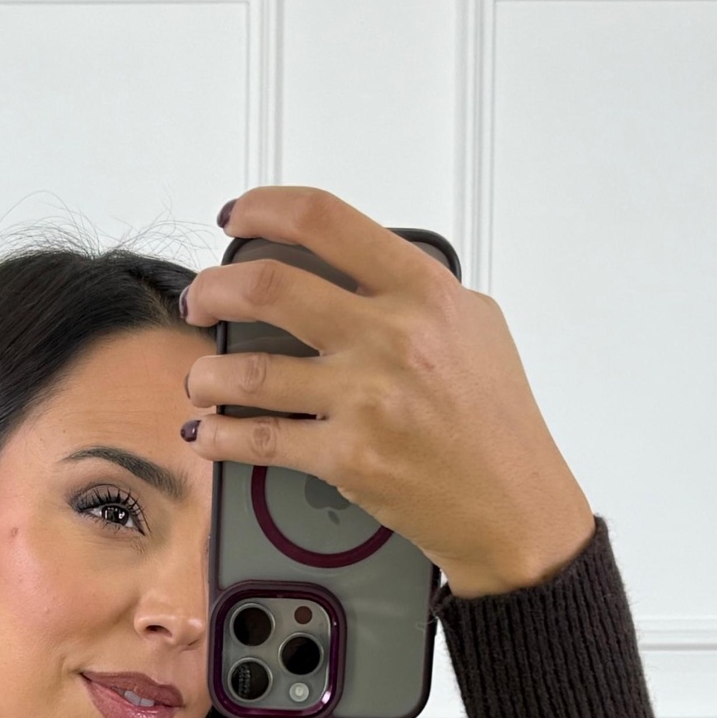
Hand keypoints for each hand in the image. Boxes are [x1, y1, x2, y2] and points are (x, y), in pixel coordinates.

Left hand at [177, 185, 596, 598]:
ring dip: (206, 373)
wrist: (515, 508)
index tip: (237, 220)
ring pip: (249, 371)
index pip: (324, 220)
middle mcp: (392, 337)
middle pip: (268, 287)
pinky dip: (219, 436)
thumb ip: (416, 292)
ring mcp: (367, 399)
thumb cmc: (499, 424)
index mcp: (422, 292)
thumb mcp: (475, 328)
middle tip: (200, 301)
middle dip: (213, 290)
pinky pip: (258, 441)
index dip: (263, 209)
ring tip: (200, 378)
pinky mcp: (348, 459)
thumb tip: (356, 270)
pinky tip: (208, 431)